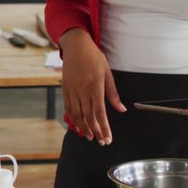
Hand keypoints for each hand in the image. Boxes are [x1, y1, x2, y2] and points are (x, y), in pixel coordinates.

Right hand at [58, 29, 125, 144]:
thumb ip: (113, 94)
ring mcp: (72, 90)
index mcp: (95, 87)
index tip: (107, 138)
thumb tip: (122, 109)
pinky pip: (68, 107)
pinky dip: (73, 118)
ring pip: (77, 115)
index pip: (100, 113)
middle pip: (88, 117)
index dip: (104, 128)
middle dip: (95, 132)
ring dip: (83, 128)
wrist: (76, 46)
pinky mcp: (65, 88)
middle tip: (101, 141)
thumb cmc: (94, 57)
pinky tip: (77, 125)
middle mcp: (82, 90)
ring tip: (89, 136)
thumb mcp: (107, 73)